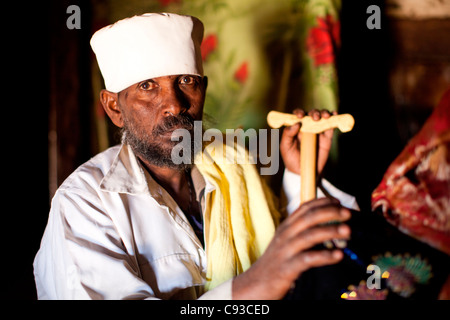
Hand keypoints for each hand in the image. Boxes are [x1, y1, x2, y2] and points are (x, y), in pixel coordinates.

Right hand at [232, 197, 350, 299]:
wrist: (255, 284)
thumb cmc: (275, 263)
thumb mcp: (285, 242)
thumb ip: (300, 232)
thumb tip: (326, 226)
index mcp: (285, 227)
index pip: (304, 208)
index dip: (322, 202)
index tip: (338, 201)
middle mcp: (285, 236)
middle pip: (308, 218)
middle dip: (329, 213)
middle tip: (348, 213)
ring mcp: (285, 251)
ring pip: (309, 236)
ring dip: (330, 231)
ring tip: (347, 230)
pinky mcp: (287, 268)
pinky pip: (308, 259)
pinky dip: (324, 256)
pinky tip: (338, 255)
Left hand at [280, 109, 335, 174]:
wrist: (303, 172)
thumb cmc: (291, 159)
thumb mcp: (285, 147)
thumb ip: (287, 135)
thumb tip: (297, 123)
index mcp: (296, 128)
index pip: (298, 115)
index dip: (299, 112)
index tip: (300, 116)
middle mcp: (307, 127)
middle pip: (312, 114)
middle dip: (314, 113)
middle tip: (315, 118)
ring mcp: (318, 132)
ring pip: (322, 118)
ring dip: (324, 113)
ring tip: (325, 116)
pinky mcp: (327, 138)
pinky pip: (331, 126)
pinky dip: (334, 119)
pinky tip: (335, 115)